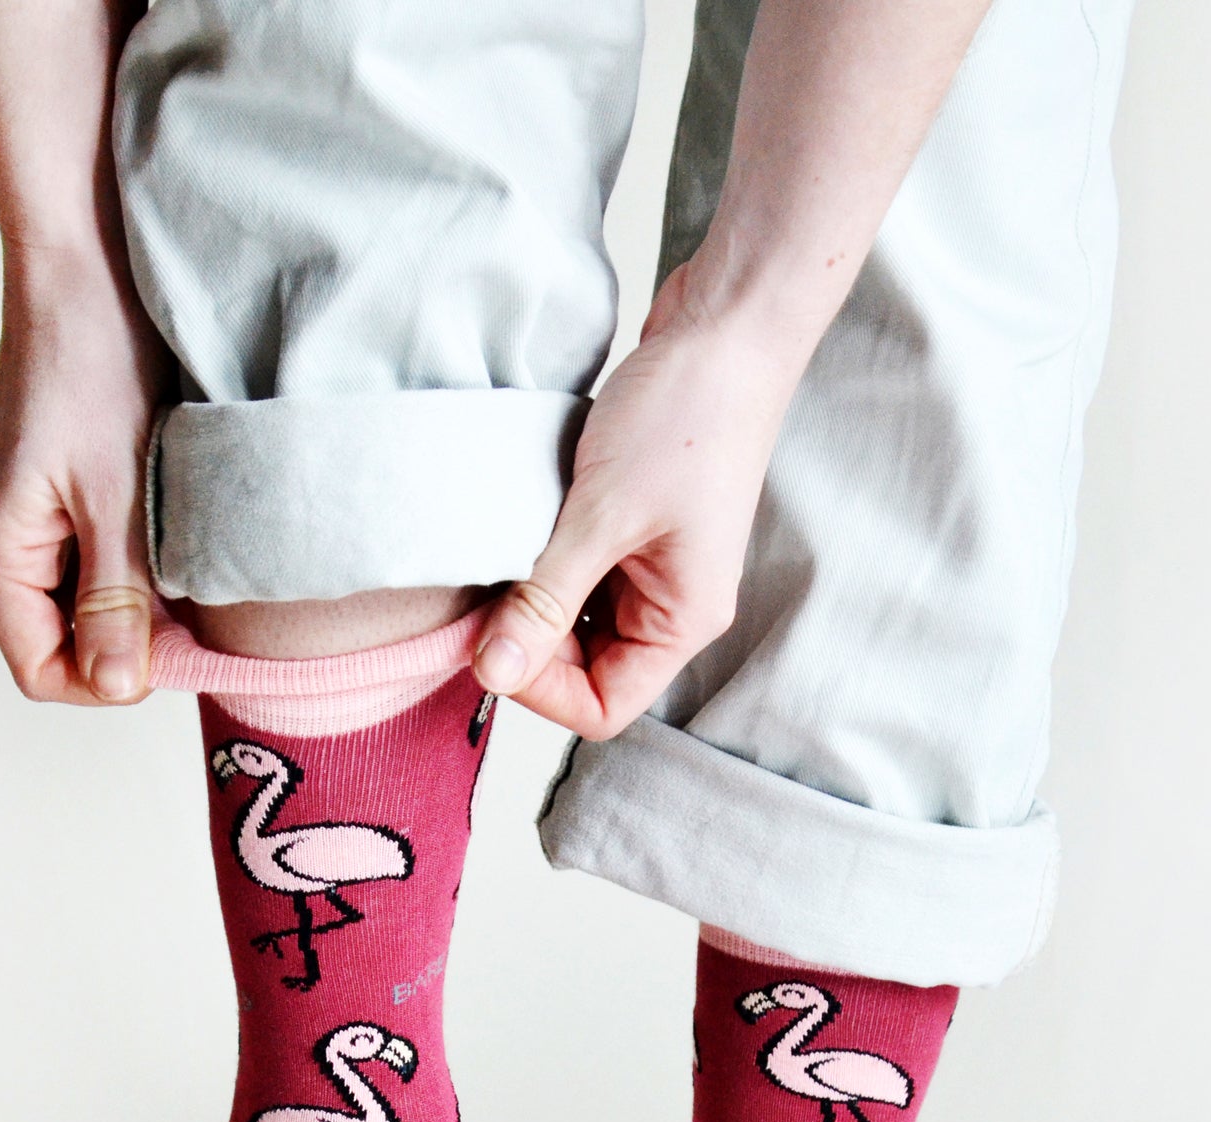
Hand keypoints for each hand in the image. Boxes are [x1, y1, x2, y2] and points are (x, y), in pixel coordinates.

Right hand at [0, 250, 167, 704]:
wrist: (88, 265)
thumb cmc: (93, 365)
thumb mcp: (116, 496)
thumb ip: (115, 596)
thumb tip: (115, 684)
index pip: (39, 668)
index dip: (105, 682)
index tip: (172, 656)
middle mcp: (5, 540)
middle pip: (62, 641)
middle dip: (130, 642)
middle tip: (195, 612)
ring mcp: (32, 515)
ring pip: (87, 602)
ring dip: (140, 601)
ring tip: (187, 566)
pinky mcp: (63, 490)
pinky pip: (98, 557)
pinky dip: (139, 563)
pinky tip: (178, 534)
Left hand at [472, 265, 808, 740]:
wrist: (727, 325)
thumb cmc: (688, 415)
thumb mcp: (602, 516)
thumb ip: (544, 600)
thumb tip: (490, 673)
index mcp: (681, 621)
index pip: (601, 706)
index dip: (539, 688)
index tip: (493, 641)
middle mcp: (670, 606)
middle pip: (583, 669)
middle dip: (528, 640)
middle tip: (483, 591)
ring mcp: (653, 567)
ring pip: (573, 619)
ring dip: (532, 596)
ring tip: (505, 549)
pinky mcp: (633, 527)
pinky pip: (577, 571)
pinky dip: (542, 559)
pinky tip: (521, 523)